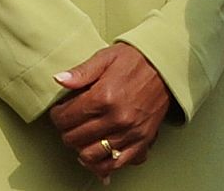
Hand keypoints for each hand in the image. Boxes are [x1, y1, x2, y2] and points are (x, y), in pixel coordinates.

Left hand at [51, 43, 172, 182]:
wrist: (166, 65)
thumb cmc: (136, 60)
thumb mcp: (106, 57)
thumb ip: (81, 71)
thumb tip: (59, 80)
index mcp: (105, 96)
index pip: (65, 118)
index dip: (57, 115)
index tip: (60, 112)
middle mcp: (117, 117)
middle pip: (75, 138)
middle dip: (67, 131)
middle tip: (70, 123)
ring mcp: (130, 131)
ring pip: (90, 156)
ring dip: (80, 149)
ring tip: (82, 138)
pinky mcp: (142, 139)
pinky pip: (116, 163)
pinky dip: (103, 165)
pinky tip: (97, 156)